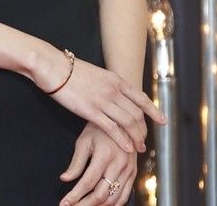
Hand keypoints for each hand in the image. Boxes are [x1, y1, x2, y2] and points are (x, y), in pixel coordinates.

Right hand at [37, 53, 164, 152]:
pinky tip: (127, 148)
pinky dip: (122, 140)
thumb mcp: (96, 73)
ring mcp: (103, 100)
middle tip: (145, 140)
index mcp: (115, 79)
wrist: (53, 66)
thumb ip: (107, 83)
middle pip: (136, 113)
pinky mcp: (91, 111)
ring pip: (128, 122)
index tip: (162, 121)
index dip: (153, 111)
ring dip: (136, 137)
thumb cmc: (70, 70)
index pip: (140, 98)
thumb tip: (114, 92)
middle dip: (143, 129)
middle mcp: (113, 90)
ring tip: (140, 147)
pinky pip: (112, 129)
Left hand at [58, 121, 137, 204]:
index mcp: (105, 155)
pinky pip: (124, 195)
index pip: (88, 182)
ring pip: (113, 199)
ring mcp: (128, 170)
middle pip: (101, 195)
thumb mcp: (84, 141)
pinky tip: (101, 205)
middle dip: (84, 205)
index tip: (65, 203)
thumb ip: (76, 162)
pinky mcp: (133, 173)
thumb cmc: (100, 128)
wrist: (122, 120)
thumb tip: (65, 178)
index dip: (75, 195)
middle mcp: (119, 165)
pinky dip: (113, 204)